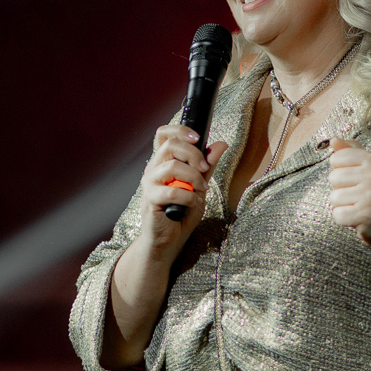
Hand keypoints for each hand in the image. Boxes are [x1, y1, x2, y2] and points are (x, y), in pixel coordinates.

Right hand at [137, 124, 228, 259]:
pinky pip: (172, 191)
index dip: (180, 131)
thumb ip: (207, 165)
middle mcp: (153, 169)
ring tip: (202, 189)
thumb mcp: (199, 185)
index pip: (164, 134)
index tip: (198, 139)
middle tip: (204, 168)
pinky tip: (194, 202)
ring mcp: (150, 184)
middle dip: (193, 154)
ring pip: (171, 166)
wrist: (169, 240)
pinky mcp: (150, 200)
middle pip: (169, 145)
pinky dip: (189, 196)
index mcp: (163, 161)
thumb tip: (220, 144)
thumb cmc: (181, 212)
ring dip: (193, 177)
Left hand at [326, 137, 370, 238]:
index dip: (340, 169)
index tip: (355, 177)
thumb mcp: (370, 166)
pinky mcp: (365, 214)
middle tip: (358, 193)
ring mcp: (370, 195)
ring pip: (334, 197)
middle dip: (341, 188)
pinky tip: (358, 217)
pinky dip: (345, 219)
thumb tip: (333, 139)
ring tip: (359, 204)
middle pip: (333, 177)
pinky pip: (338, 215)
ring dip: (343, 205)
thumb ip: (350, 150)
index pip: (336, 158)